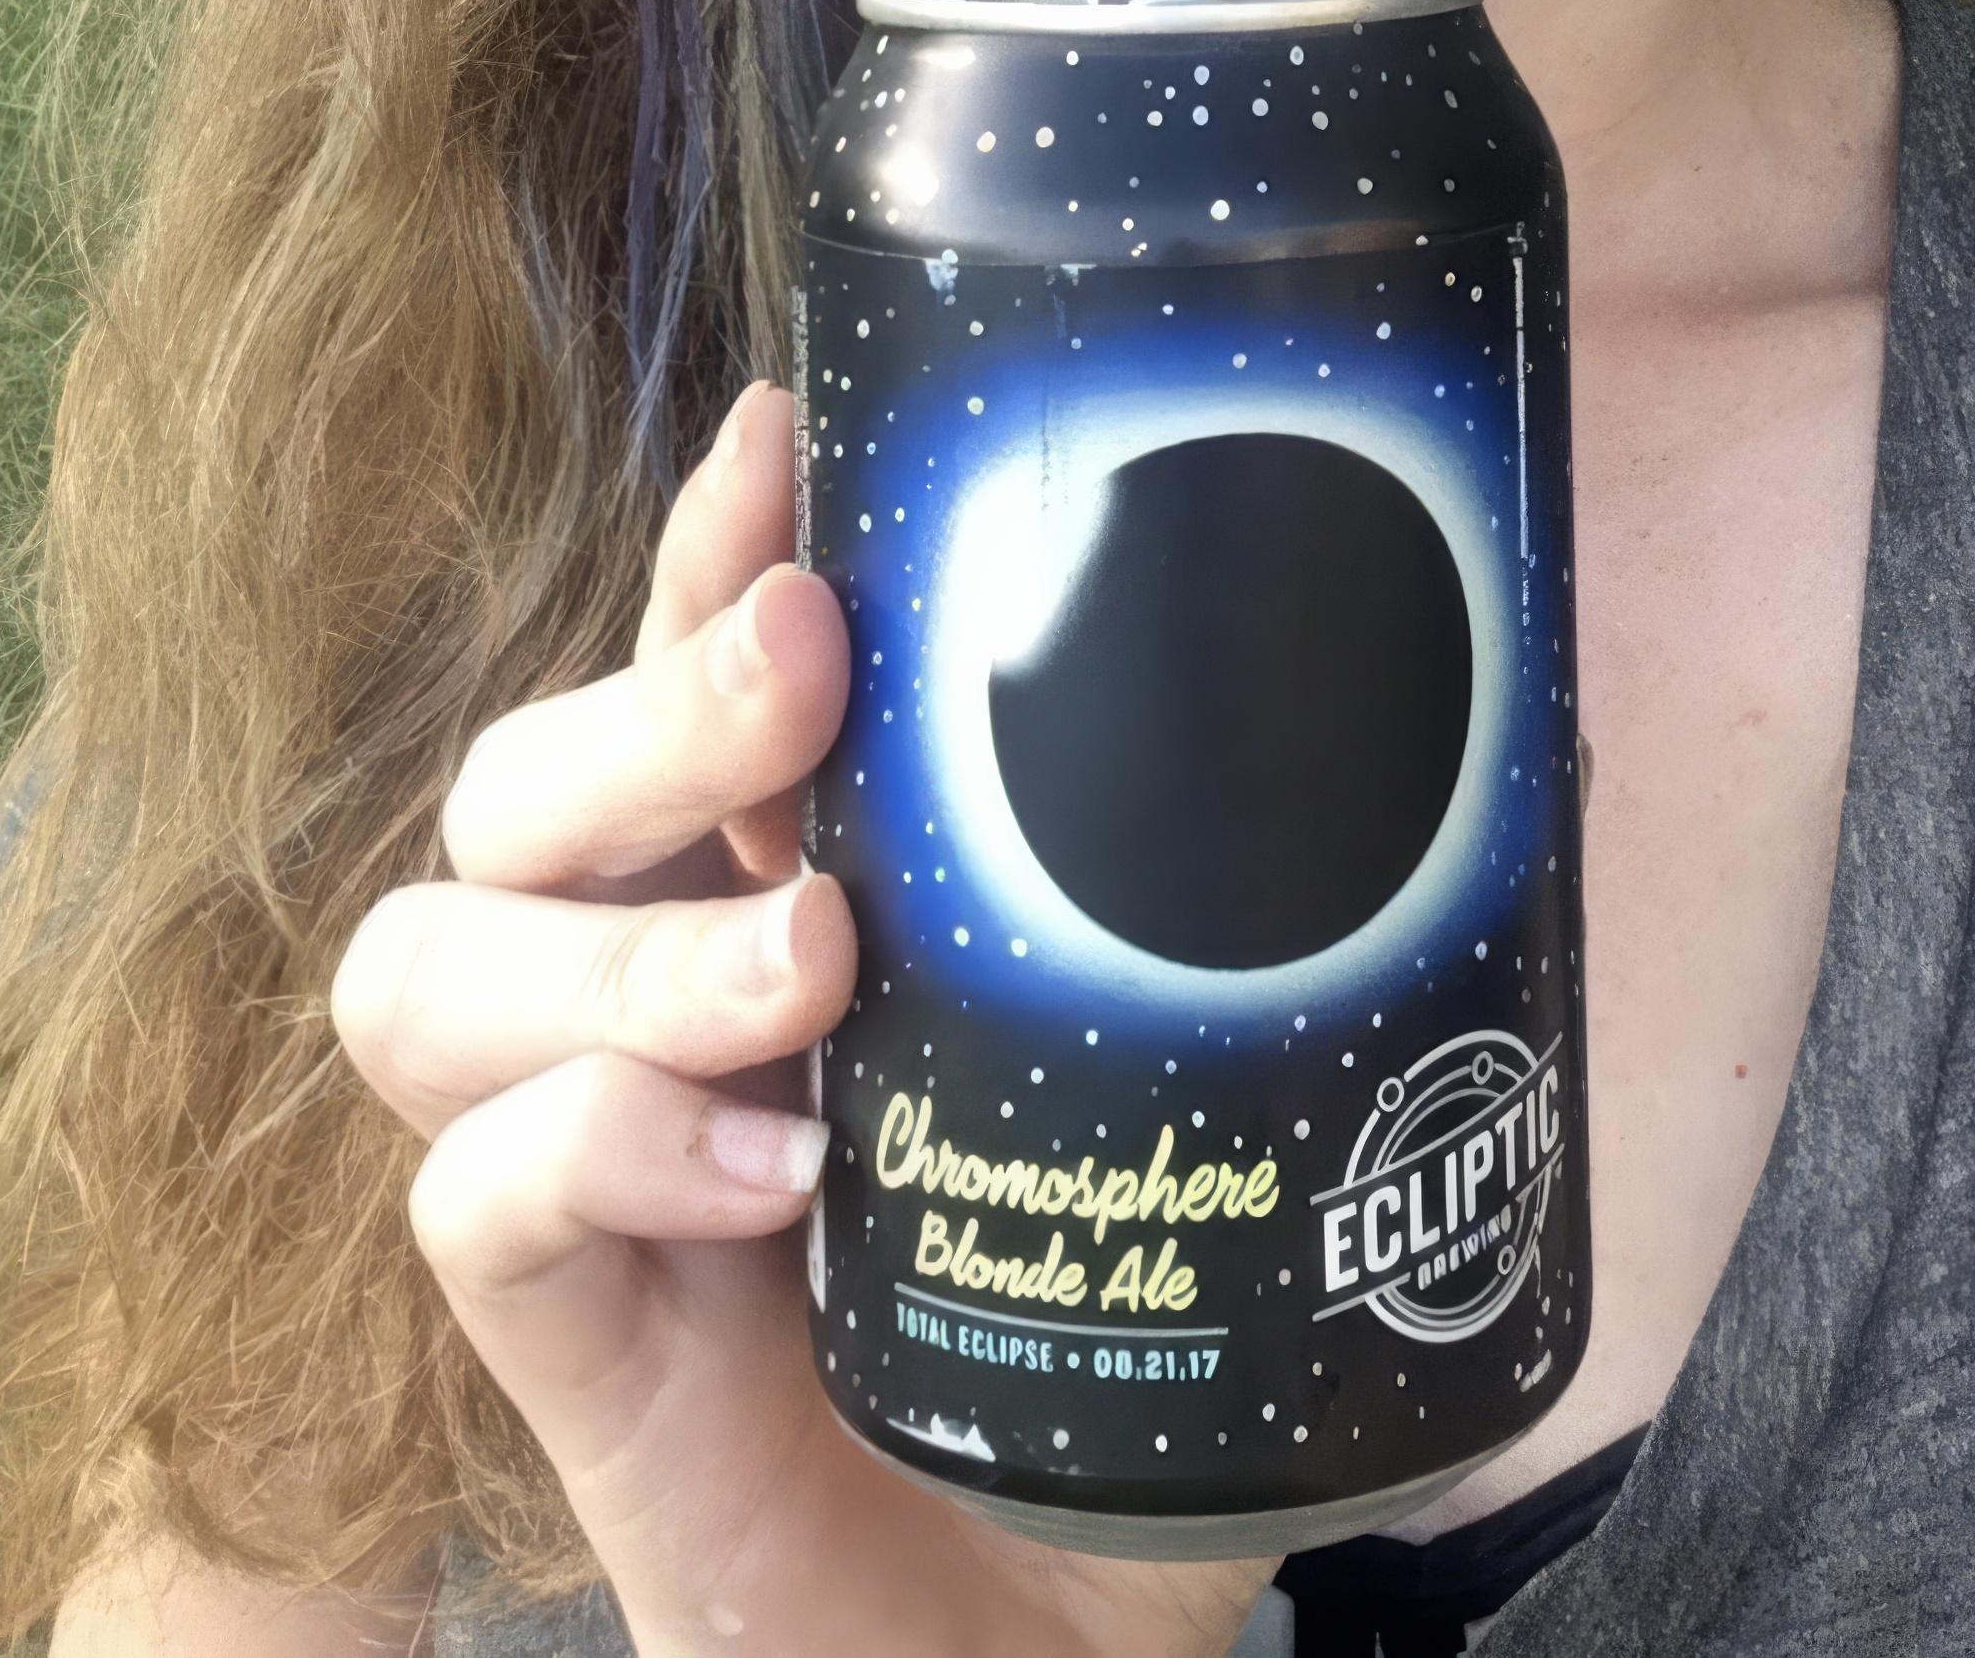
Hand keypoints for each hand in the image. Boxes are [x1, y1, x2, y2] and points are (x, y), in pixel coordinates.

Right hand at [330, 381, 1269, 1657]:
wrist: (1057, 1640)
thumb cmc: (1136, 1327)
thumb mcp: (1214, 1077)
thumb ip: (1310, 911)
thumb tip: (1536, 720)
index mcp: (781, 889)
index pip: (681, 665)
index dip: (709, 543)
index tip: (792, 436)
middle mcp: (645, 996)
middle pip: (518, 778)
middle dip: (653, 699)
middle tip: (817, 670)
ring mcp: (586, 1170)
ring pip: (438, 964)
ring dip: (622, 935)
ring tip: (819, 969)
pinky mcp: (571, 1356)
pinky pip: (474, 1204)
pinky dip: (600, 1152)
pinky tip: (778, 1179)